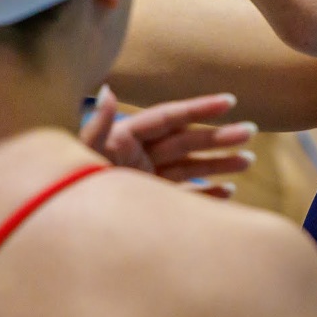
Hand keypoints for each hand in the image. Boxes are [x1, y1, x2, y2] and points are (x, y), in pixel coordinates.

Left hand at [80, 86, 255, 198]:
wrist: (65, 226)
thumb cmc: (66, 186)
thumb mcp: (81, 154)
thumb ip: (99, 124)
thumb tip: (108, 90)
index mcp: (125, 138)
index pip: (169, 117)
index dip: (198, 108)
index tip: (229, 101)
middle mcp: (139, 157)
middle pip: (186, 142)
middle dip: (218, 137)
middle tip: (251, 131)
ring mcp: (146, 181)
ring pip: (189, 168)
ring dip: (219, 164)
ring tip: (248, 160)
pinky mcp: (149, 205)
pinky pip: (183, 197)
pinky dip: (206, 195)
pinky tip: (229, 192)